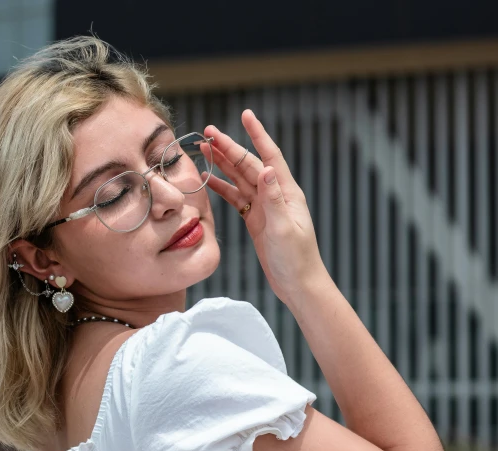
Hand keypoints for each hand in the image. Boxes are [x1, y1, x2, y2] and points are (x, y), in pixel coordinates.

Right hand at [202, 110, 328, 305]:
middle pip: (249, 165)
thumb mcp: (284, 228)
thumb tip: (265, 169)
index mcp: (286, 192)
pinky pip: (236, 199)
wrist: (298, 284)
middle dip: (230, 147)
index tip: (246, 115)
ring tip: (204, 149)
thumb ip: (274, 199)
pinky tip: (209, 180)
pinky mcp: (256, 221)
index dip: (257, 135)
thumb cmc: (296, 259)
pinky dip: (223, 188)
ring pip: (240, 179)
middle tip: (208, 132)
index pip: (270, 156)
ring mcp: (264, 208)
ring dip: (223, 164)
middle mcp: (275, 195)